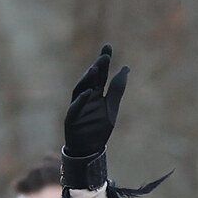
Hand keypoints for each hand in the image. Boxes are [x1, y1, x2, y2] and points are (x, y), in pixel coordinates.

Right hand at [63, 44, 128, 162]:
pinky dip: (81, 101)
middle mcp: (85, 97)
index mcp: (95, 94)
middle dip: (96, 68)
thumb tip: (126, 68)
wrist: (89, 150)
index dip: (103, 61)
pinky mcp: (71, 120)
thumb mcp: (111, 108)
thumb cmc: (98, 129)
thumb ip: (116, 89)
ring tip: (95, 70)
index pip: (100, 75)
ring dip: (87, 80)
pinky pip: (75, 109)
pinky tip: (88, 93)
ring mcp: (77, 108)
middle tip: (103, 57)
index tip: (108, 47)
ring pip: (80, 91)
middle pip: (90, 80)